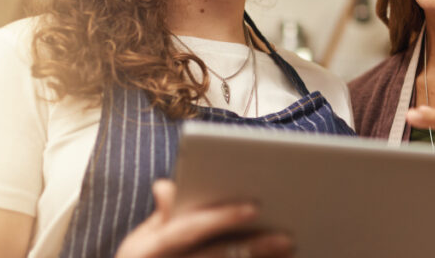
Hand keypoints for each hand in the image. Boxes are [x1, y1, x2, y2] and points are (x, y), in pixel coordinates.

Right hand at [115, 179, 293, 257]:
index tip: (254, 207)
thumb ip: (164, 215)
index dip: (220, 218)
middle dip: (252, 246)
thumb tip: (166, 185)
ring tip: (290, 249)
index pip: (187, 230)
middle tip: (288, 237)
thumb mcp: (143, 241)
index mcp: (147, 250)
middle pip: (215, 256)